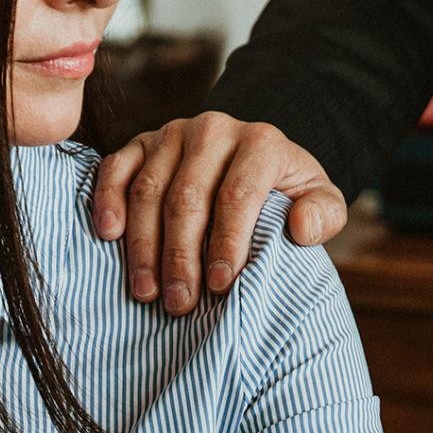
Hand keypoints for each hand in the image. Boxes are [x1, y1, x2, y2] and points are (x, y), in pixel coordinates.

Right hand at [92, 111, 347, 314]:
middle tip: (180, 303)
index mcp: (261, 142)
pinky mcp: (142, 141)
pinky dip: (107, 200)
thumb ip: (325, 215)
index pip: (238, 195)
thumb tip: (300, 227)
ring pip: (149, 190)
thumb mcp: (321, 202)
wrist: (257, 161)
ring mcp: (173, 133)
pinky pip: (116, 168)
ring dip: (144, 245)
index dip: (228, 243)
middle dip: (182, 256)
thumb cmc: (287, 193)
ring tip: (146, 291)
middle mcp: (214, 129)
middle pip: (188, 197)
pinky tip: (109, 236)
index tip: (221, 286)